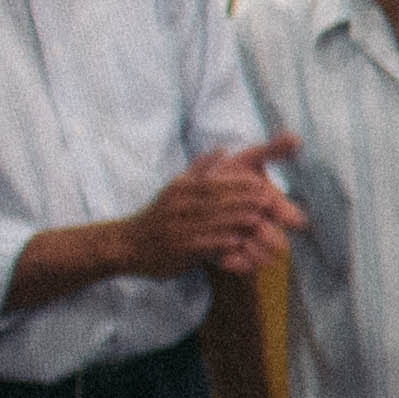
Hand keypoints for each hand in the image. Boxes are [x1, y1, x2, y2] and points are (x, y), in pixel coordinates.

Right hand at [136, 139, 302, 276]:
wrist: (128, 244)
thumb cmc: (159, 215)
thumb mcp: (175, 188)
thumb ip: (200, 169)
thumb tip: (223, 149)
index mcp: (180, 188)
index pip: (214, 184)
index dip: (239, 185)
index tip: (261, 185)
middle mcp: (178, 206)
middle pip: (216, 202)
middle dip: (245, 202)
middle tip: (270, 203)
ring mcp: (177, 227)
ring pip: (213, 223)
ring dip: (238, 222)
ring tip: (261, 221)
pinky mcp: (178, 248)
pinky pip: (204, 244)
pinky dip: (223, 242)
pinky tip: (240, 242)